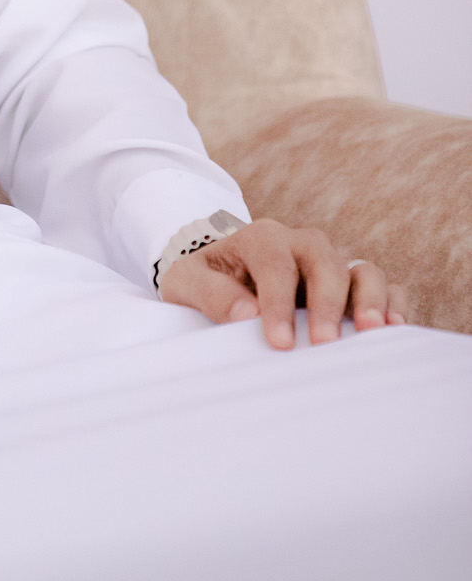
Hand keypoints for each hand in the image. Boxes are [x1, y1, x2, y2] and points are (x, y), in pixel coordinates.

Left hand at [160, 217, 407, 347]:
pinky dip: (392, 302)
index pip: (276, 263)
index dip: (279, 302)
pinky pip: (382, 285)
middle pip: (325, 261)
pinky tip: (393, 329)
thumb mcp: (186, 282)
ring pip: (360, 268)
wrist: (215, 272)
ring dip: (370, 298)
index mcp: (260, 238)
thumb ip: (210, 293)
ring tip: (372, 331)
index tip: (280, 341)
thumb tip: (245, 314)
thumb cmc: (203, 279)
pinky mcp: (349, 283)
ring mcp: (329, 262)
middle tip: (324, 343)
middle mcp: (300, 244)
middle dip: (327, 301)